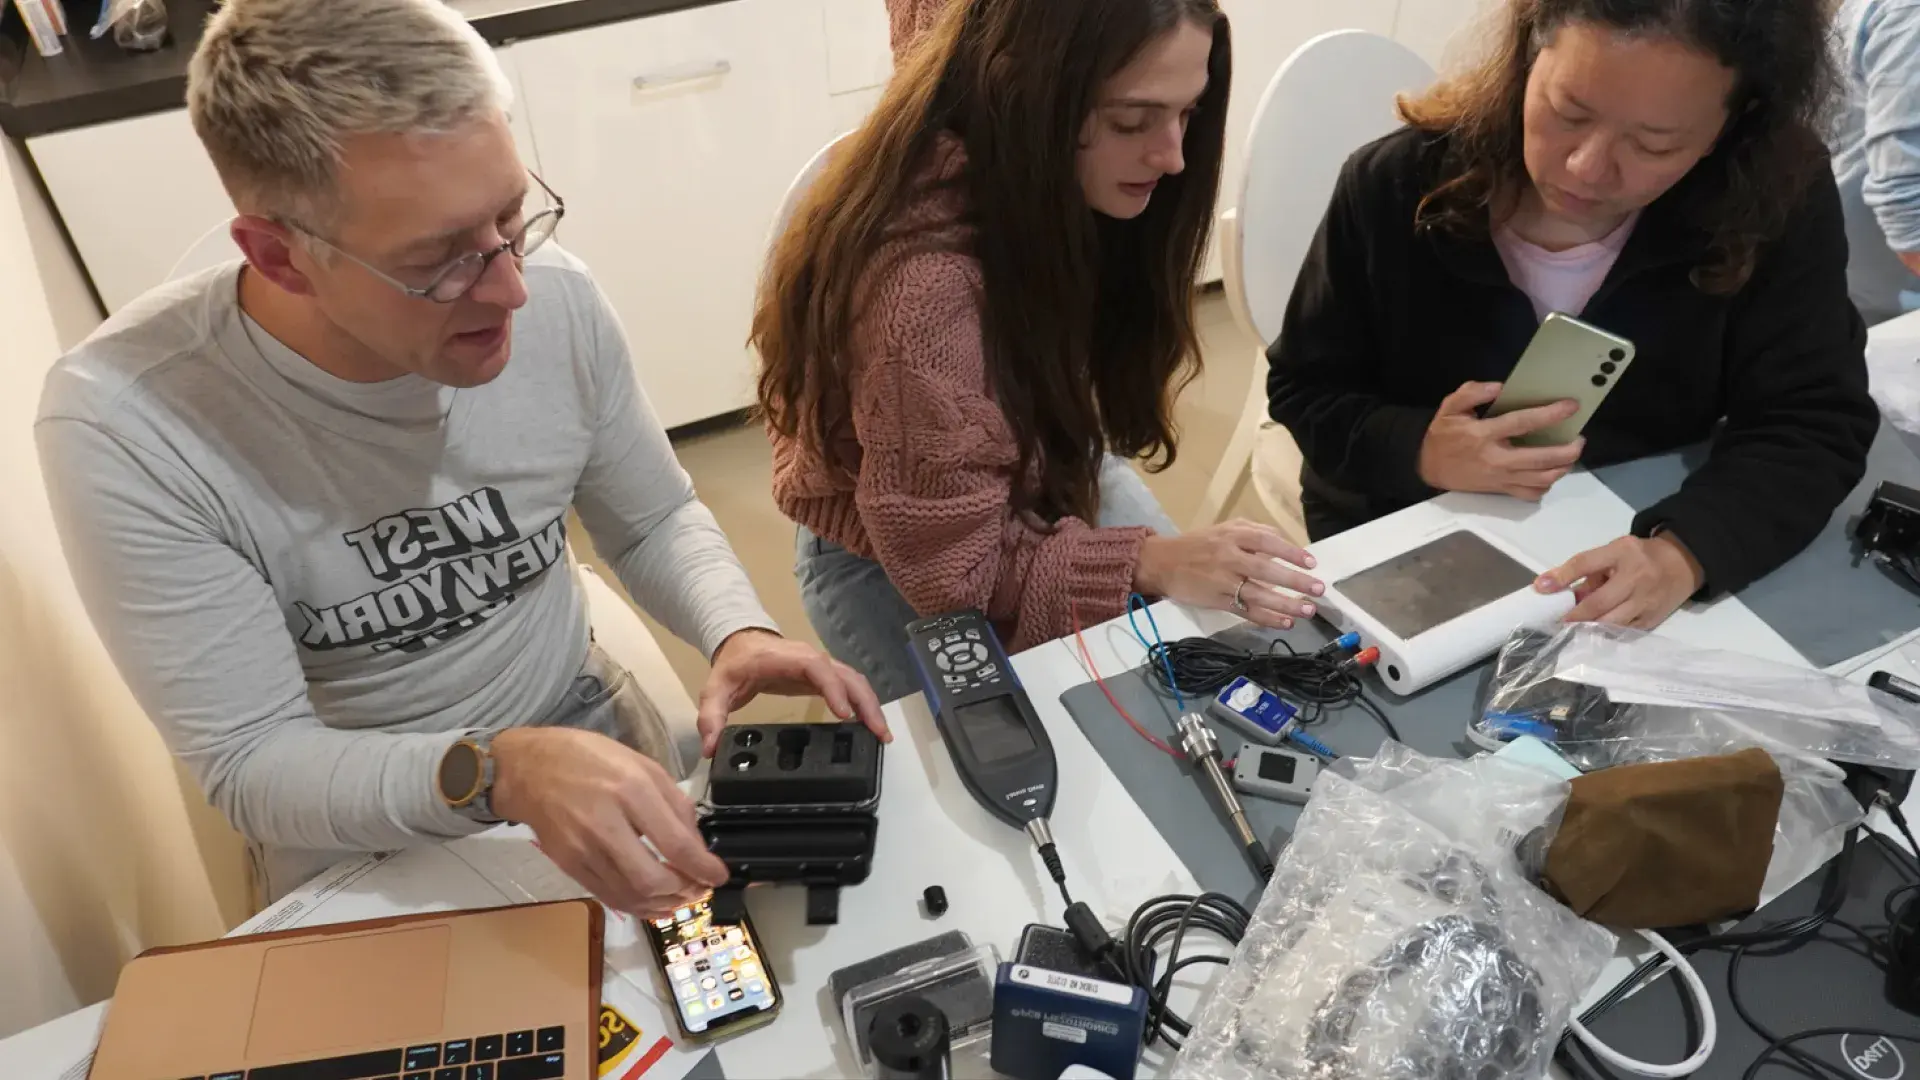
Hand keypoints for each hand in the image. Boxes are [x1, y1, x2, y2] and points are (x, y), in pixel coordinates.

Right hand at [490, 725, 727, 917]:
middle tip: (700, 888)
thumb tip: (697, 843)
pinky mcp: (569, 865)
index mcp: (631, 790)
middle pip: (652, 879)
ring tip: (682, 897)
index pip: (675, 844)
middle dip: (685, 891)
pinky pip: (609, 896)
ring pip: (631, 895)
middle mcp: (606, 823)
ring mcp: (583, 848)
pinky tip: (653, 901)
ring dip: (664, 904)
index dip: (703, 868)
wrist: (529, 769)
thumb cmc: (589, 759)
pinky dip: (637, 906)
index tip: (719, 875)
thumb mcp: (642, 764)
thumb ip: (674, 803)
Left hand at [698, 629, 889, 756]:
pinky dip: (864, 704)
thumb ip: (711, 716)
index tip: (844, 714)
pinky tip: (871, 726)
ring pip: (854, 681)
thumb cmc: (734, 665)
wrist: (742, 643)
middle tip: (878, 732)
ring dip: (871, 705)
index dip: (833, 689)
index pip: (817, 668)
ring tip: (882, 735)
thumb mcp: (716, 689)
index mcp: (787, 659)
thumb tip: (711, 747)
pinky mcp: (825, 676)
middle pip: (846, 676)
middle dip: (865, 702)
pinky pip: (851, 686)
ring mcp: (822, 666)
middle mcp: (811, 659)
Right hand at [1134, 520, 1323, 629]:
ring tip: (1307, 610)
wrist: (1161, 563)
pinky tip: (1284, 621)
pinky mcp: (1216, 601)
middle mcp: (1228, 557)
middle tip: (1318, 589)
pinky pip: (1245, 611)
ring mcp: (1222, 581)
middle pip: (1266, 570)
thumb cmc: (1198, 545)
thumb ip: (1254, 533)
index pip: (1266, 541)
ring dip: (1284, 604)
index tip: (1311, 563)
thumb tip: (1285, 544)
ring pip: (1257, 594)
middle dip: (1294, 580)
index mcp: (1232, 536)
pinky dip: (1265, 618)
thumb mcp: (1224, 529)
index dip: (1290, 552)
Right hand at [1418, 381, 1585, 500]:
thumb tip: (1499, 387)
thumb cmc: (1442, 436)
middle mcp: (1496, 459)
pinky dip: (1546, 485)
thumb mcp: (1449, 408)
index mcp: (1484, 435)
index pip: (1522, 423)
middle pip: (1540, 459)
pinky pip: (1530, 494)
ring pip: (1540, 480)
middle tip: (1579, 439)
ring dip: (1562, 468)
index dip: (1550, 414)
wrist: (1428, 467)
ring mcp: (1500, 478)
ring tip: (1570, 455)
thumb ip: (1471, 393)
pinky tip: (1550, 472)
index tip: (1571, 406)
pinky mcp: (1500, 490)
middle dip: (1567, 450)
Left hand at [1535, 533, 1705, 628]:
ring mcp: (1646, 600)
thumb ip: (1588, 571)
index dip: (1562, 576)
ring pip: (1611, 622)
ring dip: (1588, 628)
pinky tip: (1592, 636)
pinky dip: (1605, 635)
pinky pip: (1624, 631)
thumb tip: (1559, 592)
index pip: (1585, 563)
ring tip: (1570, 631)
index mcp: (1622, 552)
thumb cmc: (1639, 557)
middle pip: (1598, 602)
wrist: (1683, 563)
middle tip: (1556, 622)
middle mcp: (1636, 577)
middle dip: (1574, 615)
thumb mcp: (1614, 552)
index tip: (1540, 588)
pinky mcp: (1652, 619)